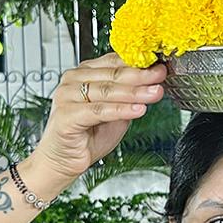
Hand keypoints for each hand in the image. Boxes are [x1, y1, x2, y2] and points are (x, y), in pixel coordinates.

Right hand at [32, 52, 167, 181]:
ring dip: (135, 92)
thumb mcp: (115, 112)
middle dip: (140, 76)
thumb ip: (128, 97)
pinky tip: (138, 109)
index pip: (113, 62)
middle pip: (112, 75)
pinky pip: (99, 110)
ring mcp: (67, 96)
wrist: (63, 160)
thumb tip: (152, 84)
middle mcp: (72, 81)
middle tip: (160, 76)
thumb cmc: (86, 136)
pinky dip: (121, 110)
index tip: (159, 66)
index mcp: (83, 74)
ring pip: (107, 91)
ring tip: (154, 93)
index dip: (138, 63)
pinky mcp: (66, 115)